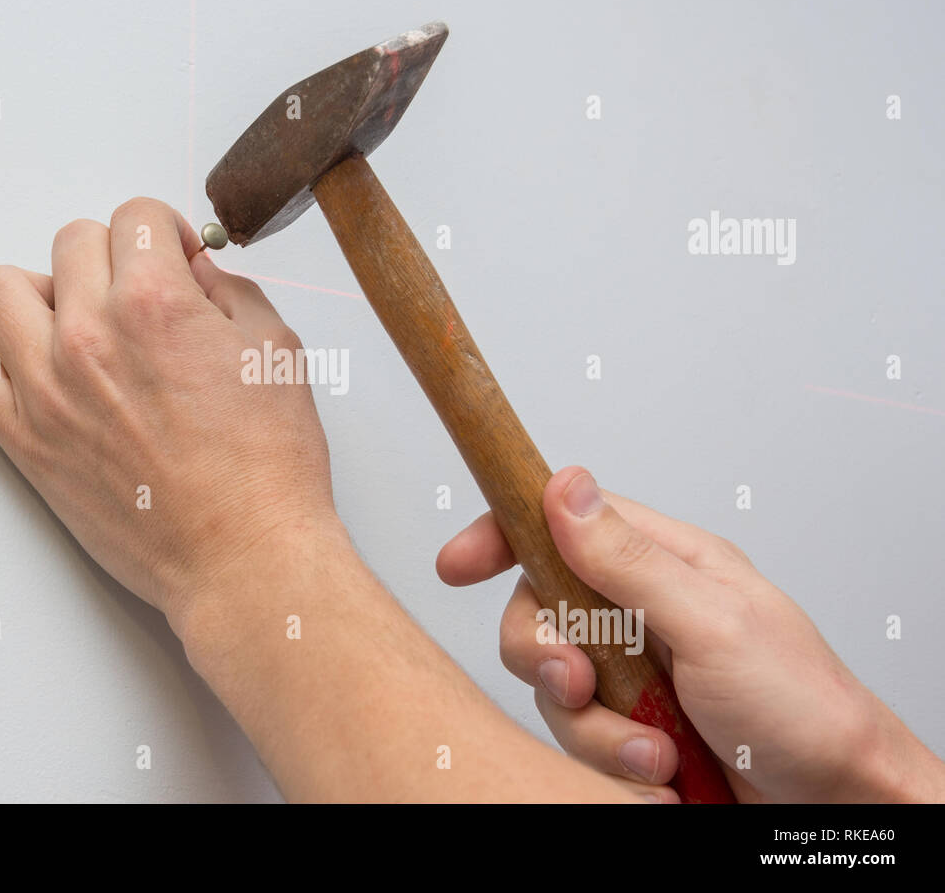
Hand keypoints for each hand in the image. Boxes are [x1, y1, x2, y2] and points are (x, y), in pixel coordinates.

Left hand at [0, 198, 337, 632]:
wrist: (243, 556)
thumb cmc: (267, 468)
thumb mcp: (276, 351)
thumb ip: (228, 292)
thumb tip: (193, 270)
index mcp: (155, 304)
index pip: (134, 216)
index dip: (164, 233)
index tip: (174, 261)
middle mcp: (90, 336)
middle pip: (71, 242)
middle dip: (112, 258)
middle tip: (138, 298)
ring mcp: (46, 388)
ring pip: (0, 289)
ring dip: (40, 293)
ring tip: (76, 324)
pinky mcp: (24, 440)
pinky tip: (37, 370)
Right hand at [437, 466, 944, 802]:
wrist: (836, 803)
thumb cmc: (803, 707)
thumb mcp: (712, 623)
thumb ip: (630, 560)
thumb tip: (566, 489)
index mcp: (666, 564)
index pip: (563, 524)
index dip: (502, 535)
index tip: (457, 564)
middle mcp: (642, 611)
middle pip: (539, 611)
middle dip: (547, 656)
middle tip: (581, 683)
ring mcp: (634, 670)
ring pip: (554, 684)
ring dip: (595, 728)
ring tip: (654, 752)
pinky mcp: (629, 724)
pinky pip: (578, 736)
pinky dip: (611, 763)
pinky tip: (659, 773)